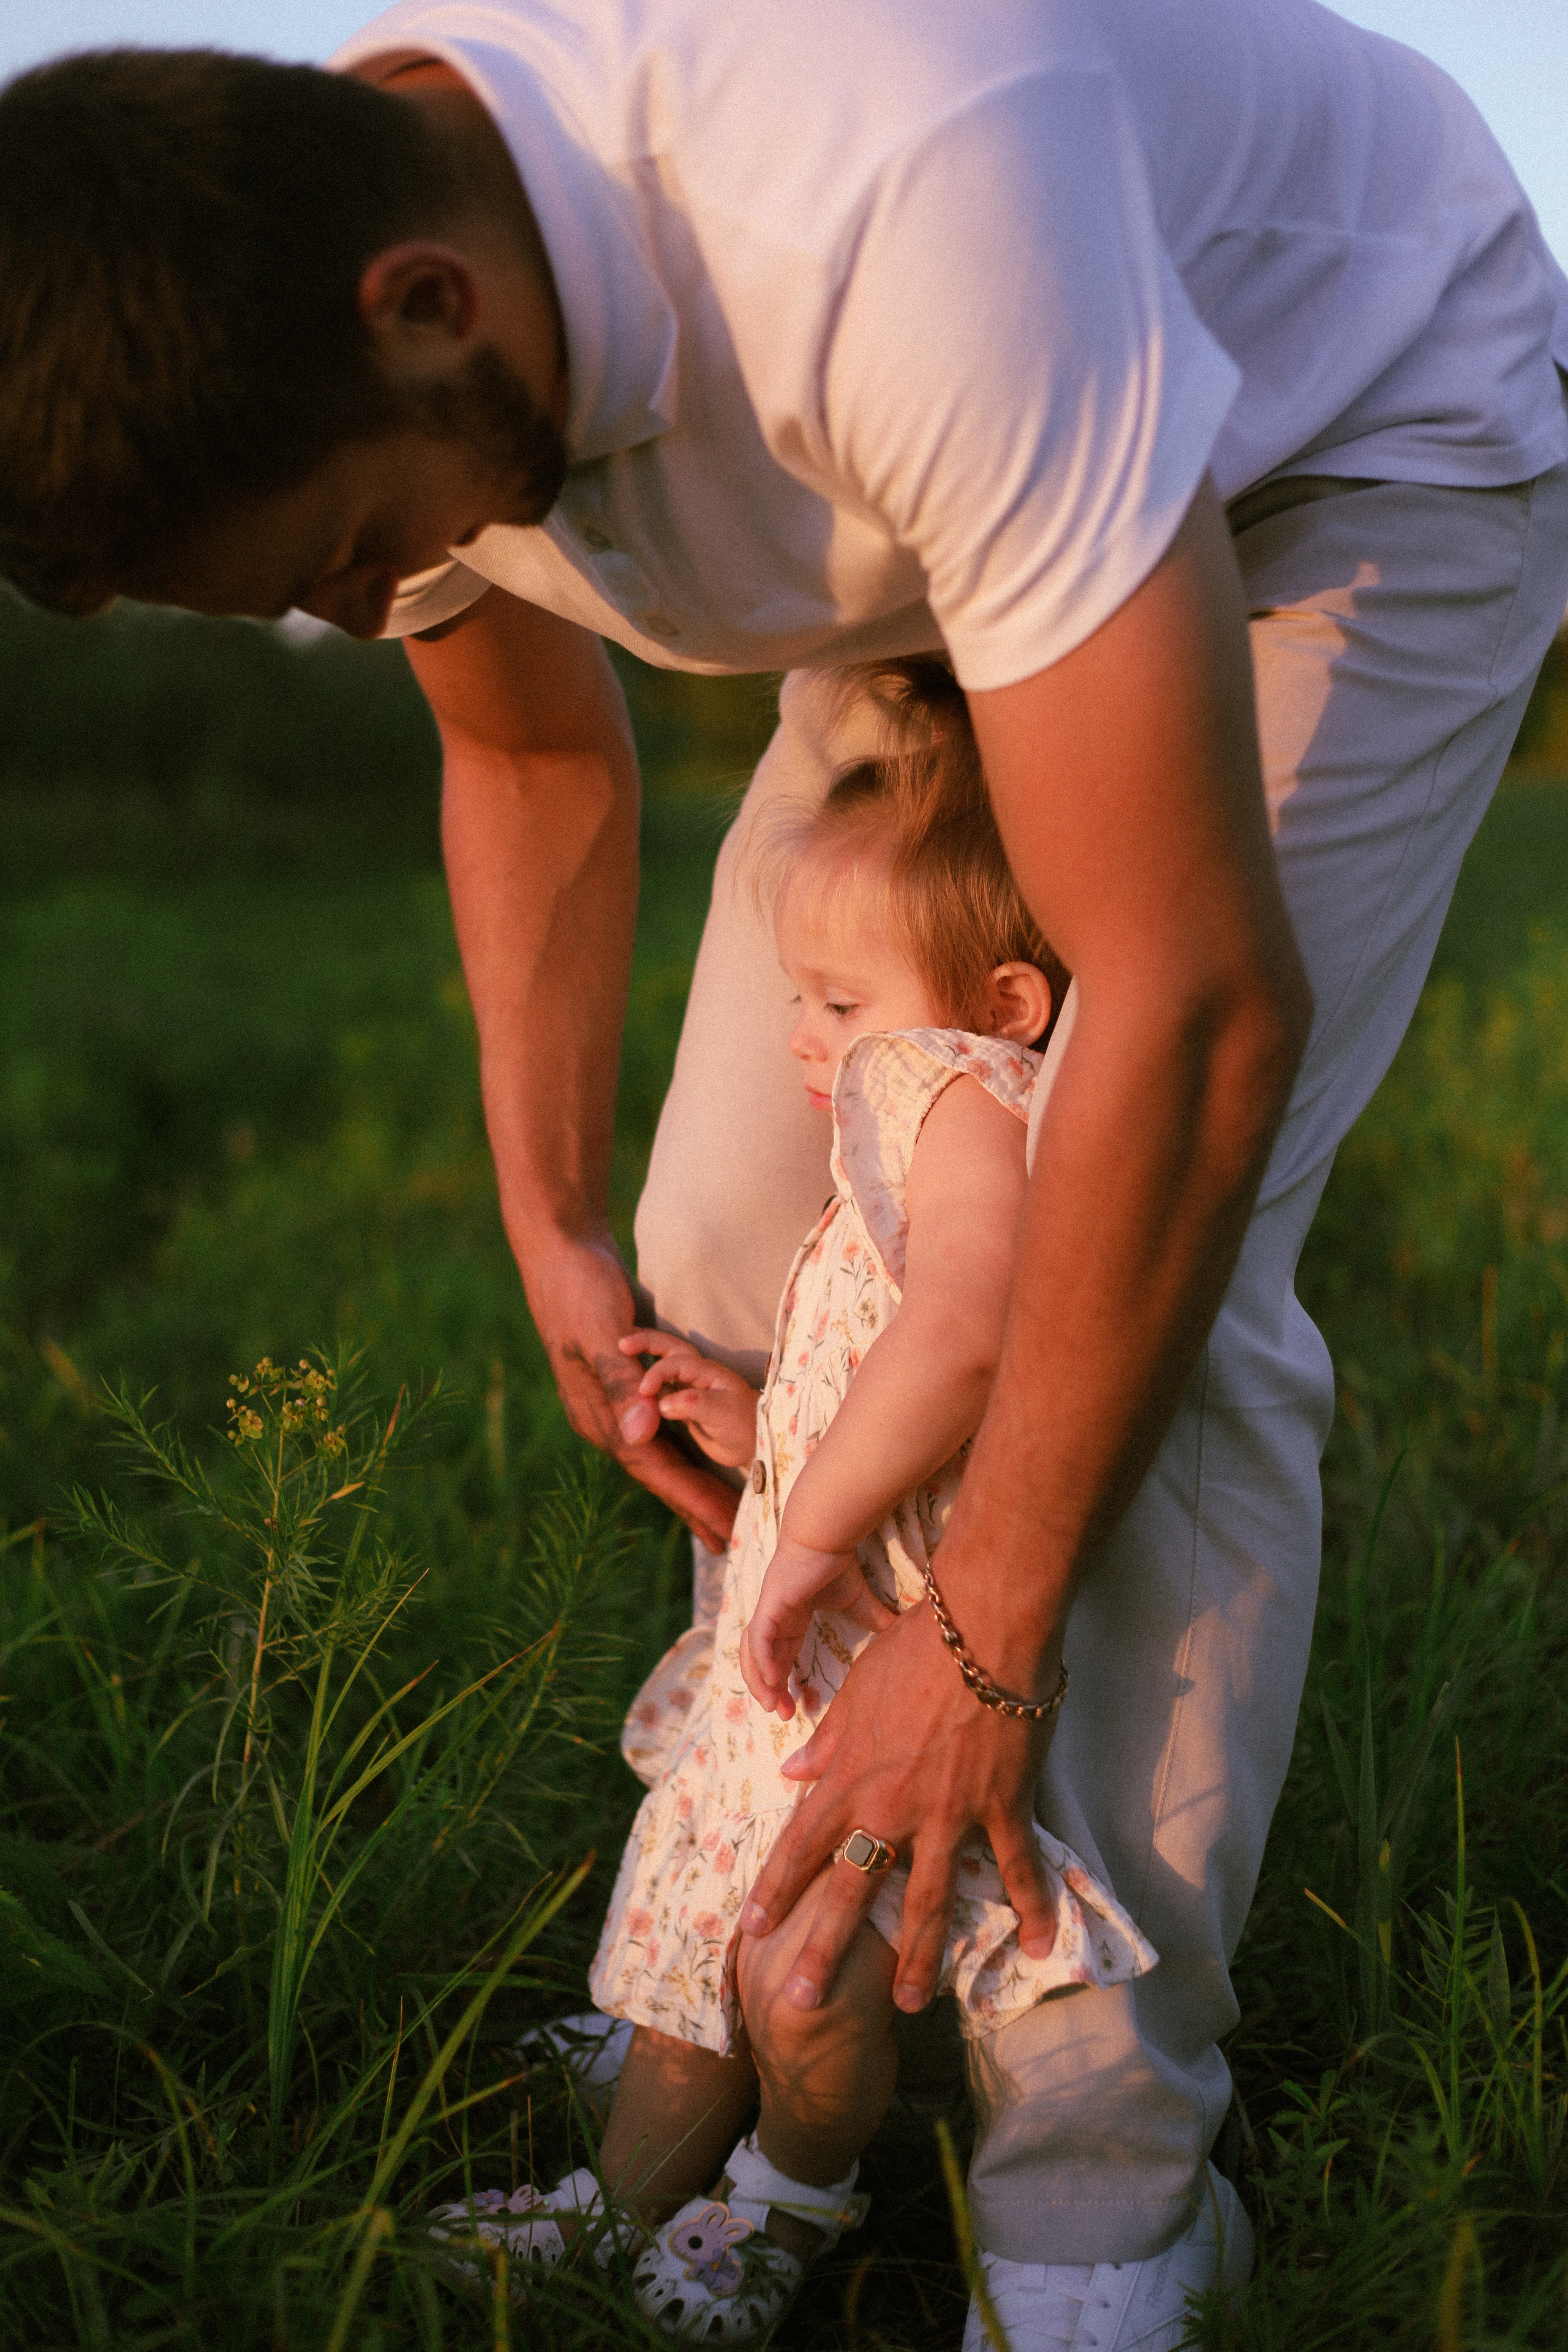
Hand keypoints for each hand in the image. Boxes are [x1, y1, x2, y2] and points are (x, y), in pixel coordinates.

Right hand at [522, 1235, 738, 1551]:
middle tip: (732, 1539)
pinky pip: (657, 1426)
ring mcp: (611, 1399)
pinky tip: (693, 1457)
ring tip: (718, 1511)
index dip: (689, 1500)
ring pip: (658, 1452)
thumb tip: (640, 1437)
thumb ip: (621, 1385)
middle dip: (693, 1504)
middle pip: (657, 1470)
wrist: (559, 1249)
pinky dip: (679, 1447)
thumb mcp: (601, 1333)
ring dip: (687, 1482)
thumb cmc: (581, 1288)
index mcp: (598, 1412)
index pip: (653, 1468)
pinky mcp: (622, 1380)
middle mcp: (604, 1415)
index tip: (723, 1530)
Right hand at [617, 1329, 759, 1467]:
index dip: (657, 1373)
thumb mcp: (721, 1412)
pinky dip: (645, 1388)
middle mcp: (695, 1375)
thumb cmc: (743, 1424)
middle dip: (646, 1343)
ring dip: (642, 1361)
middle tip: (621, 1343)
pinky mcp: (681, 1406)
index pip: (676, 1362)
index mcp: (706, 1371)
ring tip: (619, 1358)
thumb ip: (693, 1405)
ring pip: (661, 1368)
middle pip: (668, 1350)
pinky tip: (629, 1391)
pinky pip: (659, 1392)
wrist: (752, 1445)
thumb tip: (662, 1404)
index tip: (644, 1391)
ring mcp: (687, 1389)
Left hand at [737, 1598, 1060, 2014]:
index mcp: (853, 1776)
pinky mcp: (1002, 1806)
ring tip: (909, 2005)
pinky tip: (1039, 1948)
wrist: (984, 1626)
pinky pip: (1016, 1868)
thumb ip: (827, 1739)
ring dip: (917, 1957)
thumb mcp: (856, 1688)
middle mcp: (894, 1806)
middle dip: (824, 1950)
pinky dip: (1030, 1908)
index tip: (754, 1927)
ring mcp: (950, 1813)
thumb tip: (791, 1771)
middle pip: (851, 1890)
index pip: (803, 1843)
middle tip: (801, 2003)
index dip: (776, 1888)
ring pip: (929, 1900)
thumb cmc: (915, 1647)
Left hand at [739, 1535, 898, 1720]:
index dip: (782, 1682)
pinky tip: (774, 1680)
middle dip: (768, 1690)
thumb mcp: (856, 1598)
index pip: (779, 1655)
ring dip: (761, 1681)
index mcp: (789, 1618)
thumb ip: (872, 1617)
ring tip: (773, 1705)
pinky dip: (762, 1661)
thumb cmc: (836, 1561)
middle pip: (761, 1661)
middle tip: (782, 1714)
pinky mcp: (769, 1605)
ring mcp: (768, 1611)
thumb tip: (899, 1630)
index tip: (794, 1707)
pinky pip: (759, 1640)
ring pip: (753, 1654)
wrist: (826, 1534)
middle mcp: (774, 1618)